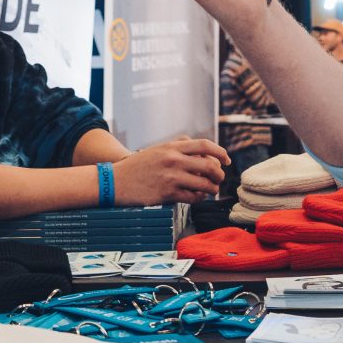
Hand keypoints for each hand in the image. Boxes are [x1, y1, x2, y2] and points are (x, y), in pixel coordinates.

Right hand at [113, 138, 228, 204]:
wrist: (116, 181)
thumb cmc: (138, 166)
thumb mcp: (158, 149)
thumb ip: (179, 147)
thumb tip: (204, 152)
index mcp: (172, 146)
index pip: (205, 144)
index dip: (221, 152)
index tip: (227, 160)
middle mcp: (173, 159)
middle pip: (210, 165)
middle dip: (219, 174)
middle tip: (219, 179)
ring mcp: (171, 177)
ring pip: (204, 183)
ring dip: (212, 188)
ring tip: (211, 190)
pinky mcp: (167, 193)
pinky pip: (193, 197)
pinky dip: (199, 198)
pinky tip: (197, 196)